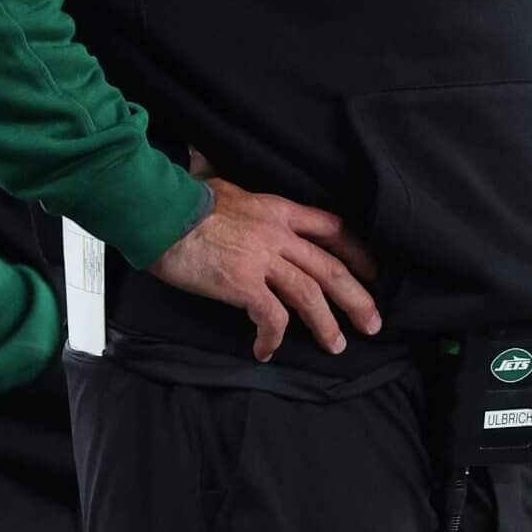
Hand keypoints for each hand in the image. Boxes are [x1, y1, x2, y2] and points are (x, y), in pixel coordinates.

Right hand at [148, 173, 381, 361]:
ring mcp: (262, 260)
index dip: (355, 251)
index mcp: (277, 209)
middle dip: (357, 297)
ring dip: (326, 324)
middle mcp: (277, 235)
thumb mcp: (223, 185)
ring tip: (335, 345)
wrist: (158, 212)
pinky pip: (270, 317)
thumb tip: (226, 181)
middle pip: (330, 267)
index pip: (331, 228)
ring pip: (310, 295)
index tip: (370, 271)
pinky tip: (265, 350)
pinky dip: (273, 336)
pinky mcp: (242, 284)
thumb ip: (240, 196)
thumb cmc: (182, 199)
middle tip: (372, 322)